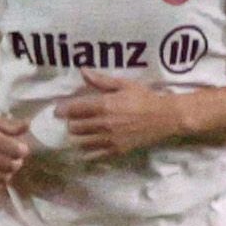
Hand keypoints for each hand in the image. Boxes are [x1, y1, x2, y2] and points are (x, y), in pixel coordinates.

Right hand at [0, 116, 31, 190]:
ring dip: (9, 173)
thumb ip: (14, 126)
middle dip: (18, 162)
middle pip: (11, 166)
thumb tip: (29, 124)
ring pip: (4, 178)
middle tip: (15, 158)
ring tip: (6, 165)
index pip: (14, 149)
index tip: (22, 149)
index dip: (23, 150)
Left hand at [57, 74, 188, 157]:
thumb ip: (101, 81)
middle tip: (73, 121)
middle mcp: (104, 123)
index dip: (63, 110)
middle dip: (71, 123)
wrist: (166, 117)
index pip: (74, 109)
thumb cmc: (145, 98)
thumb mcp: (125, 85)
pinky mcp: (117, 149)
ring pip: (81, 141)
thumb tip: (82, 71)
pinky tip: (87, 148)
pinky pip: (94, 154)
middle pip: (74, 127)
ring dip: (78, 137)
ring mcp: (110, 138)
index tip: (58, 111)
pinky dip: (87, 151)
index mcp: (104, 105)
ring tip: (80, 134)